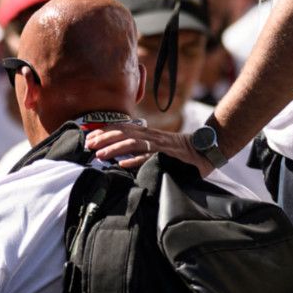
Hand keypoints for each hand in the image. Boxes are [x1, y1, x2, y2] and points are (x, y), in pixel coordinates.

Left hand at [81, 124, 212, 174]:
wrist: (204, 150)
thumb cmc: (178, 152)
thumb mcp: (155, 149)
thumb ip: (139, 153)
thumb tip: (119, 160)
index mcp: (145, 133)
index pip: (120, 128)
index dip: (103, 132)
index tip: (88, 138)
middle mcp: (150, 135)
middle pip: (122, 132)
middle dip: (103, 137)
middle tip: (88, 144)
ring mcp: (159, 143)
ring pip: (132, 142)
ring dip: (114, 148)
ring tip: (100, 155)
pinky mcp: (168, 153)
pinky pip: (149, 155)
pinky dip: (135, 159)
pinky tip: (123, 164)